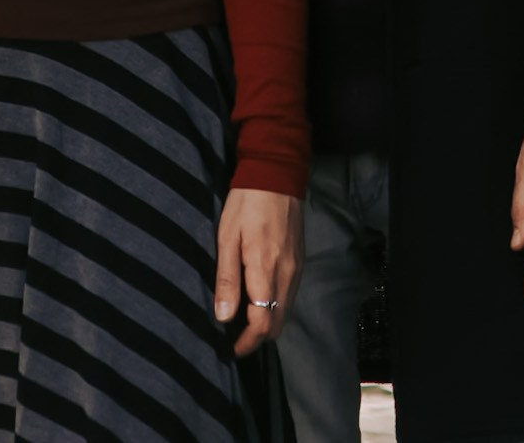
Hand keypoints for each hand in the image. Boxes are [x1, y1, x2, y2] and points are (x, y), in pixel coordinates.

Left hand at [213, 186, 304, 355]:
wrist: (277, 173)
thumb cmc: (246, 203)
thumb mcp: (227, 237)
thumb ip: (227, 279)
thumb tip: (223, 316)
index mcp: (265, 269)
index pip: (263, 322)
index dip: (248, 342)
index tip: (232, 349)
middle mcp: (286, 274)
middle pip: (278, 322)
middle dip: (258, 337)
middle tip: (235, 340)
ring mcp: (296, 268)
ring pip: (285, 310)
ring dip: (268, 323)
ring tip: (243, 323)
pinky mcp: (300, 261)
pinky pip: (290, 295)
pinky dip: (276, 307)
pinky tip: (259, 300)